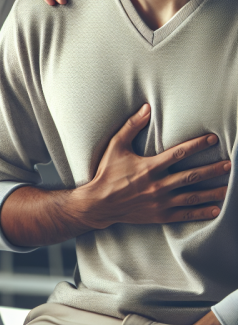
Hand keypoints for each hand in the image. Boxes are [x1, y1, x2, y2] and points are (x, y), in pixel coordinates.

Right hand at [77, 103, 229, 229]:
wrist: (99, 203)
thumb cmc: (107, 173)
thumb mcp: (116, 146)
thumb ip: (131, 127)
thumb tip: (146, 108)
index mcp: (149, 167)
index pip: (179, 154)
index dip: (197, 145)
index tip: (212, 140)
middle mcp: (158, 185)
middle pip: (192, 176)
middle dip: (212, 170)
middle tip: (229, 165)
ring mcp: (160, 202)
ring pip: (193, 196)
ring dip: (213, 191)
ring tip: (229, 187)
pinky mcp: (160, 215)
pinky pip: (185, 214)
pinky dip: (201, 212)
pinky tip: (215, 209)